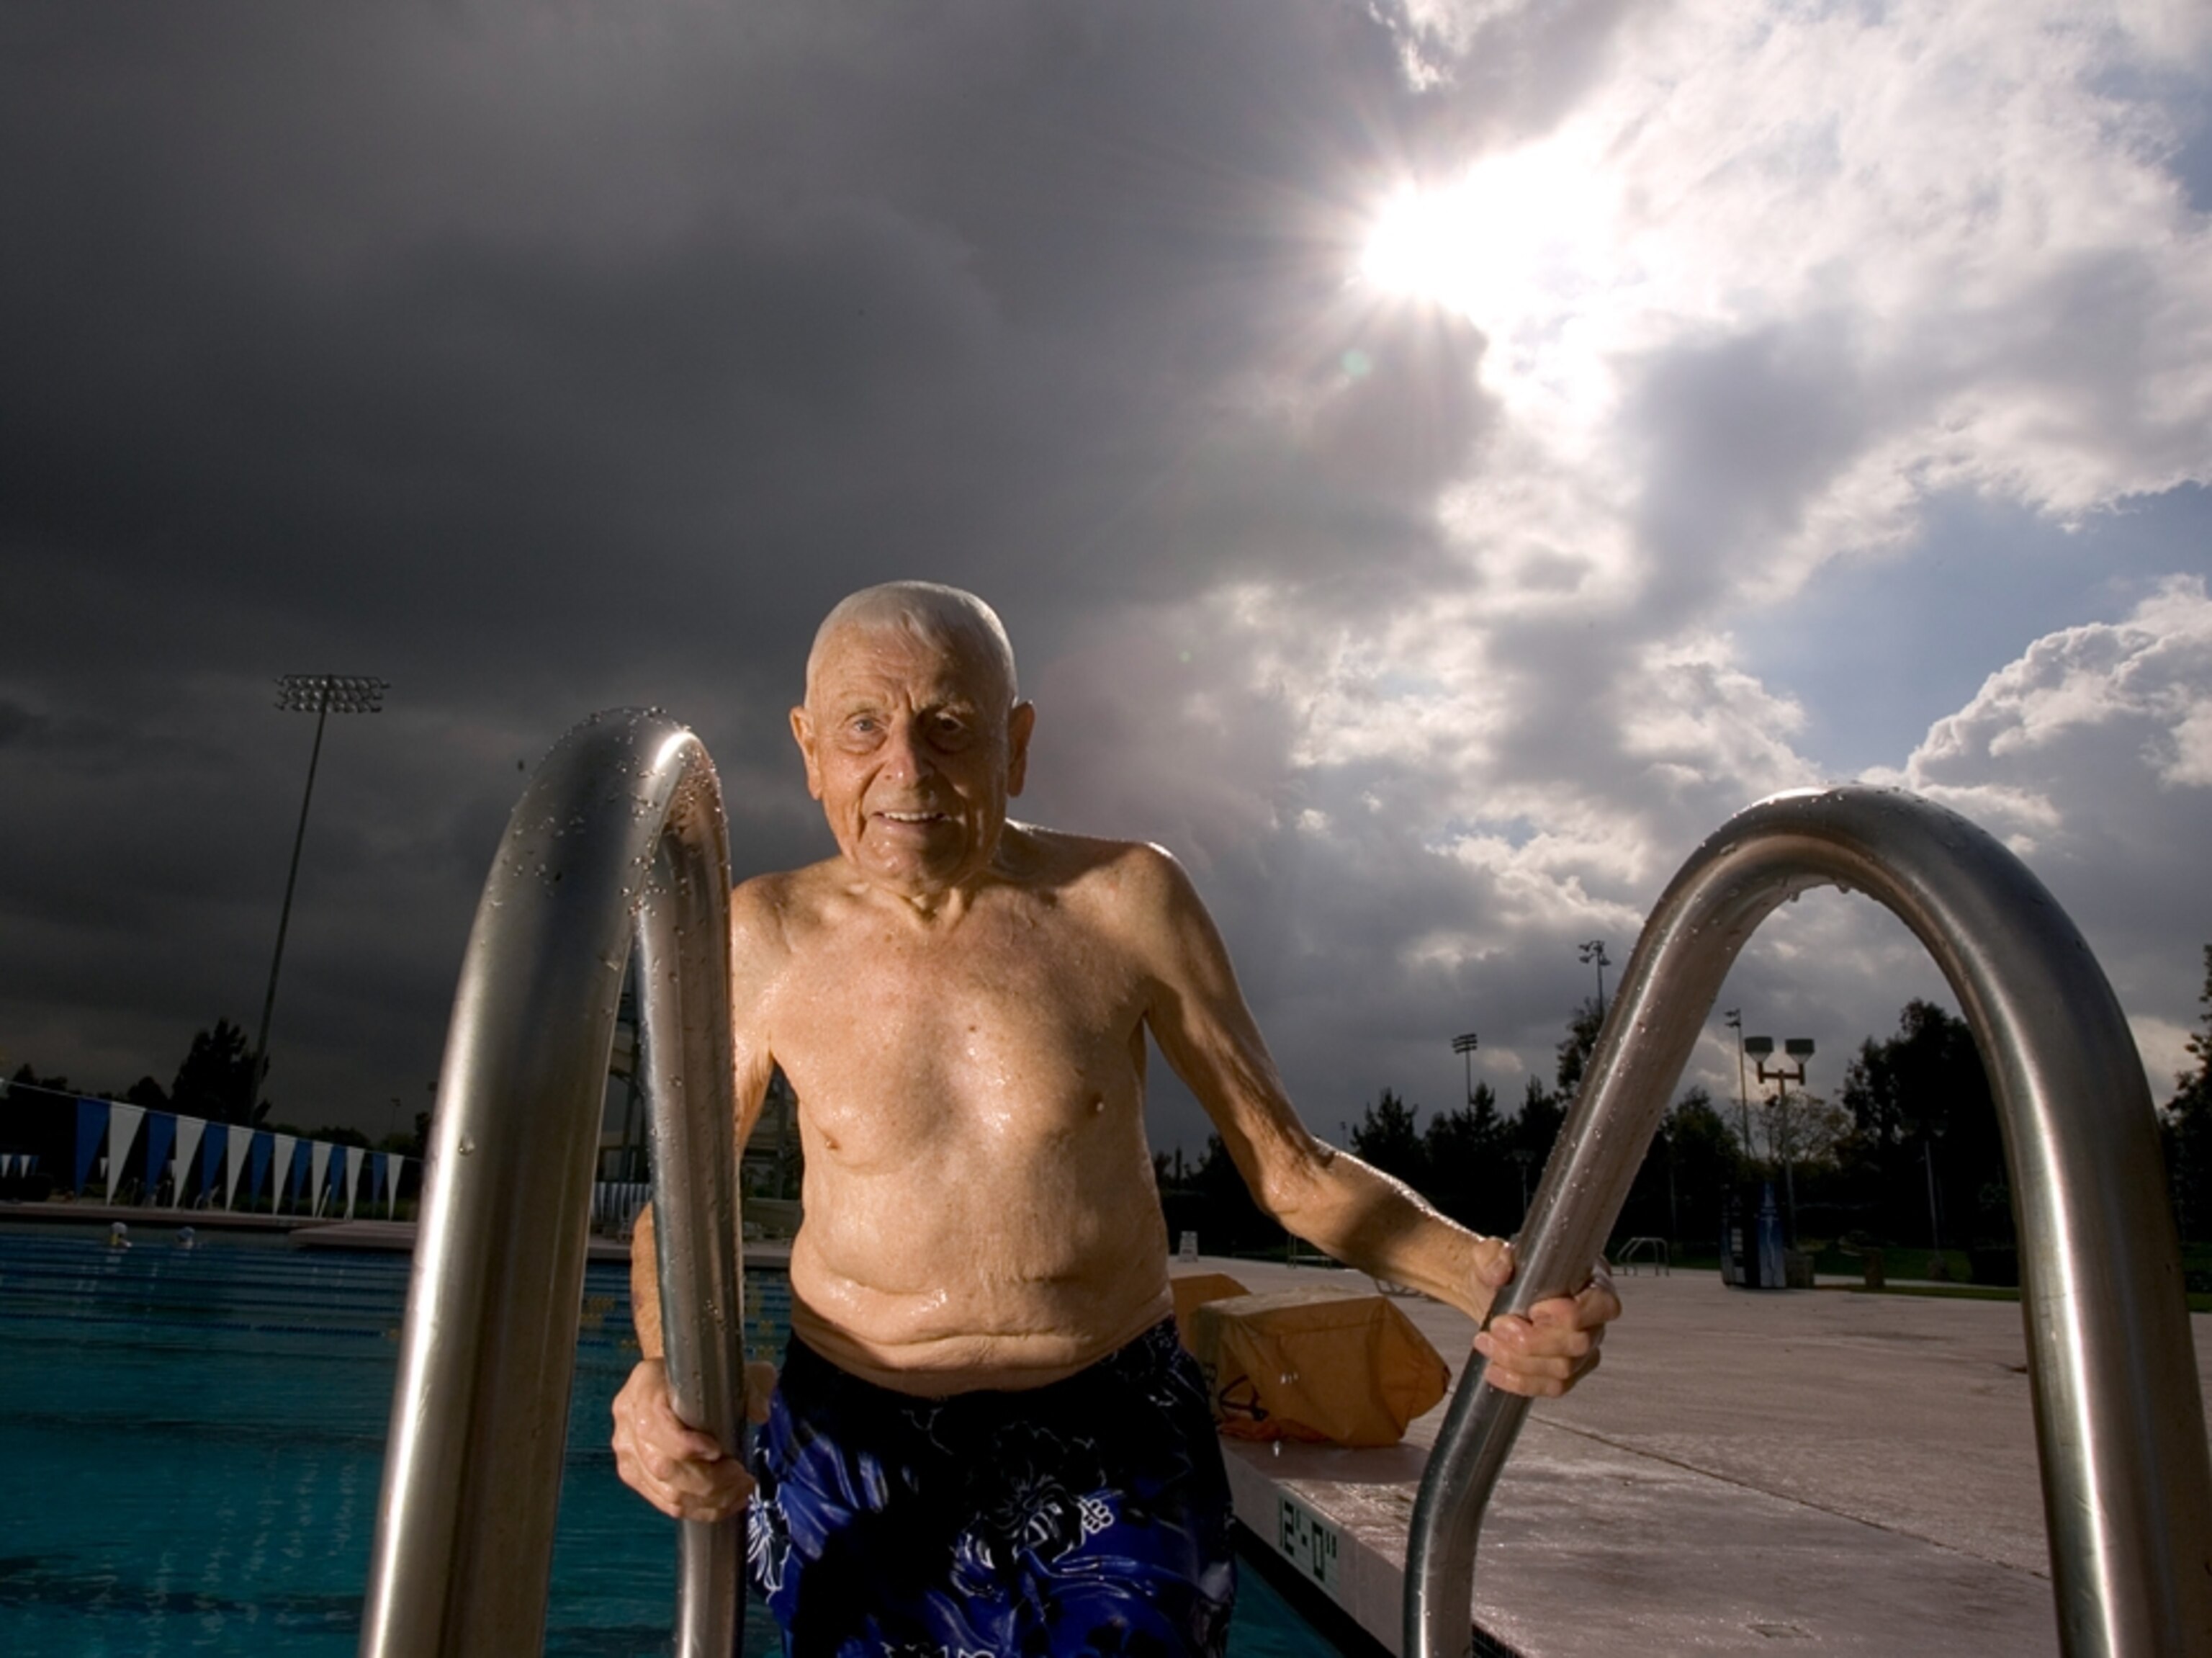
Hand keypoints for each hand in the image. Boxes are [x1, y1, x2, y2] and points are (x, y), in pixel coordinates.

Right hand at [610, 1356, 775, 1520]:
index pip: (654, 1423)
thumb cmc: (706, 1374)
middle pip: (662, 1465)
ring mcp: (629, 1452)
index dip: (683, 1444)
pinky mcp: (635, 1476)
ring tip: (740, 1490)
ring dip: (708, 1499)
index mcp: (645, 1385)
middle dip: (708, 1480)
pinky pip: (664, 1503)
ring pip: (664, 1490)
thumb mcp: (734, 1369)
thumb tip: (760, 1413)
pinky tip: (723, 1503)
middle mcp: (629, 1420)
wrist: (677, 1382)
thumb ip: (752, 1384)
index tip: (718, 1451)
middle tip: (741, 1476)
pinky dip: (697, 1509)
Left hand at [1471, 1259, 1618, 1398]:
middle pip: (1580, 1343)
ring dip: (1520, 1361)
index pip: (1603, 1305)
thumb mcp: (1490, 1255)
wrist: (1486, 1294)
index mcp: (1590, 1281)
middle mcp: (1592, 1319)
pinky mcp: (1564, 1373)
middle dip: (1533, 1340)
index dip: (1572, 1314)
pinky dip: (1520, 1382)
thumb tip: (1500, 1270)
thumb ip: (1492, 1256)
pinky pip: (1552, 1387)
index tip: (1533, 1310)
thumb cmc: (1500, 1271)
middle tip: (1499, 1326)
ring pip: (1563, 1369)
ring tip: (1489, 1343)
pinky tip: (1495, 1369)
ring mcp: (1581, 1350)